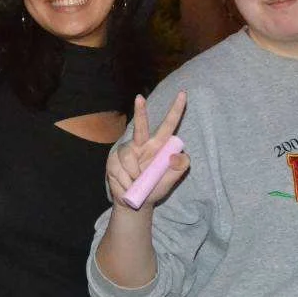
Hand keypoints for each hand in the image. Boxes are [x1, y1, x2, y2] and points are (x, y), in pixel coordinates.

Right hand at [107, 92, 189, 210]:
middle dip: (140, 111)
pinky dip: (125, 180)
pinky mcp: (114, 159)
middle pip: (141, 126)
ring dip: (134, 174)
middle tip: (140, 98)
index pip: (169, 125)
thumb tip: (177, 154)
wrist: (135, 202)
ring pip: (128, 156)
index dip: (176, 110)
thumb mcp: (170, 180)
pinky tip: (127, 185)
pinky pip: (119, 168)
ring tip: (136, 183)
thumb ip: (179, 168)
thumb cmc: (155, 188)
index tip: (184, 94)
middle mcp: (143, 144)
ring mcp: (127, 150)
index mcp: (160, 146)